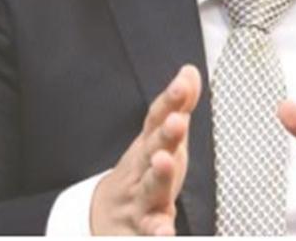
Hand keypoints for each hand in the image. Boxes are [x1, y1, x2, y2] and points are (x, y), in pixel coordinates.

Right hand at [90, 65, 201, 234]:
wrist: (106, 216)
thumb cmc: (143, 170)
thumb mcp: (160, 135)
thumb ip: (177, 105)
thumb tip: (189, 70)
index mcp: (150, 143)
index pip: (158, 116)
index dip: (171, 99)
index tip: (184, 83)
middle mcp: (142, 167)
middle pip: (153, 148)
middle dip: (165, 135)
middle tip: (177, 122)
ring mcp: (140, 198)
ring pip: (150, 187)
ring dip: (159, 175)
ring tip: (164, 162)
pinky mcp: (142, 227)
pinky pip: (150, 229)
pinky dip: (157, 231)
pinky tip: (165, 232)